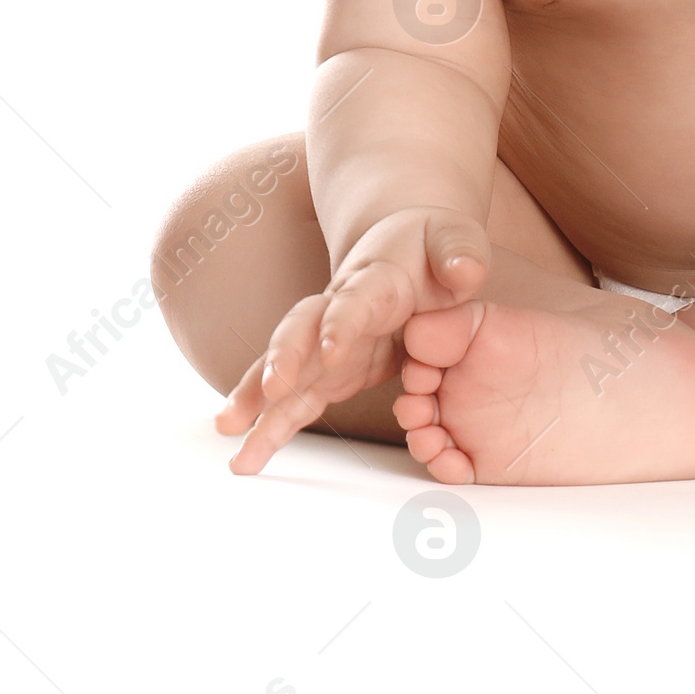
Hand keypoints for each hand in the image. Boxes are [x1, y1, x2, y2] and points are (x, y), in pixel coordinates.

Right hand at [216, 205, 488, 474]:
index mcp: (374, 279)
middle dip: (284, 358)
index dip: (341, 323)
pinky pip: (296, 398)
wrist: (408, 245)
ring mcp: (328, 340)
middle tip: (270, 390)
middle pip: (301, 329)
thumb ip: (460, 253)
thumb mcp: (455, 240)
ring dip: (257, 397)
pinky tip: (246, 453)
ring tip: (229, 431)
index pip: (353, 301)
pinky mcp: (329, 368)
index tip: (332, 350)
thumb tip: (465, 270)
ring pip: (285, 367)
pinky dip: (271, 423)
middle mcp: (338, 308)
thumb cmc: (433, 245)